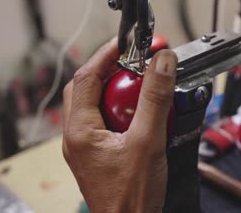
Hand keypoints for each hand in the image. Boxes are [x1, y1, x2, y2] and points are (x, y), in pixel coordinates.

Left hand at [62, 37, 177, 212]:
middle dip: (113, 71)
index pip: (86, 77)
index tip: (125, 43)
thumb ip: (155, 99)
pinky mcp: (100, 153)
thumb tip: (161, 63)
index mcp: (80, 130)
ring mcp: (88, 146)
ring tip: (144, 86)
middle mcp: (78, 136)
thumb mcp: (148, 142)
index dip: (106, 54)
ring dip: (120, 92)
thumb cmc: (130, 197)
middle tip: (137, 63)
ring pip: (99, 105)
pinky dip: (125, 111)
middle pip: (89, 88)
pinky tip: (145, 115)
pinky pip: (108, 121)